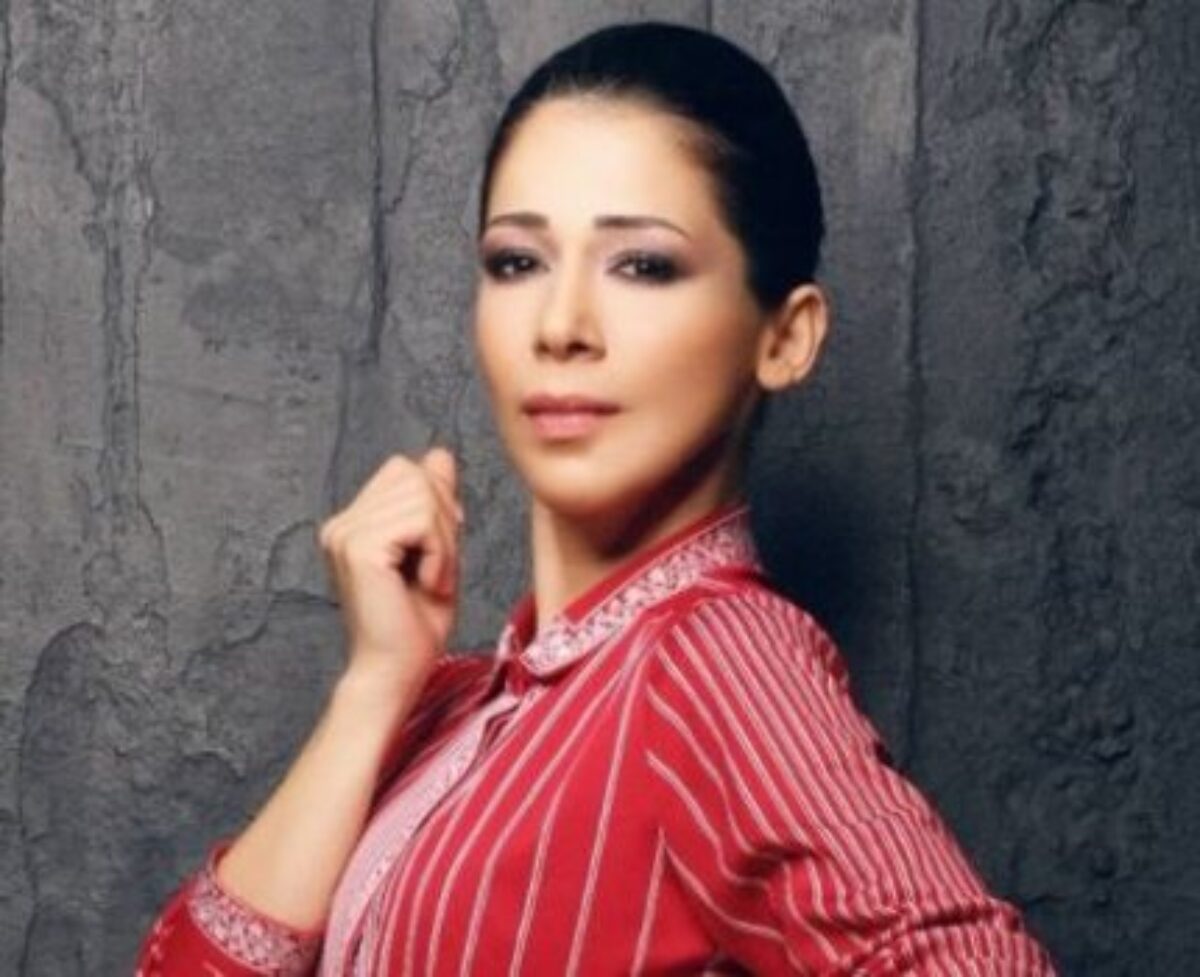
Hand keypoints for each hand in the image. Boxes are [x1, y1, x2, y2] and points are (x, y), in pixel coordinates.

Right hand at [317, 447, 462, 688]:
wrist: (397, 671)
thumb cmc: (417, 623)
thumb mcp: (437, 550)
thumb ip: (435, 503)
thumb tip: (439, 453)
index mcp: (353, 523)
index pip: (405, 469)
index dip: (436, 502)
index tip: (438, 551)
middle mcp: (341, 525)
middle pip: (414, 474)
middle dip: (444, 521)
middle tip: (436, 570)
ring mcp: (345, 534)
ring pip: (423, 496)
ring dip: (444, 542)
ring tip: (430, 580)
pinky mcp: (359, 548)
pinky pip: (422, 520)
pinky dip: (439, 553)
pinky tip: (425, 584)